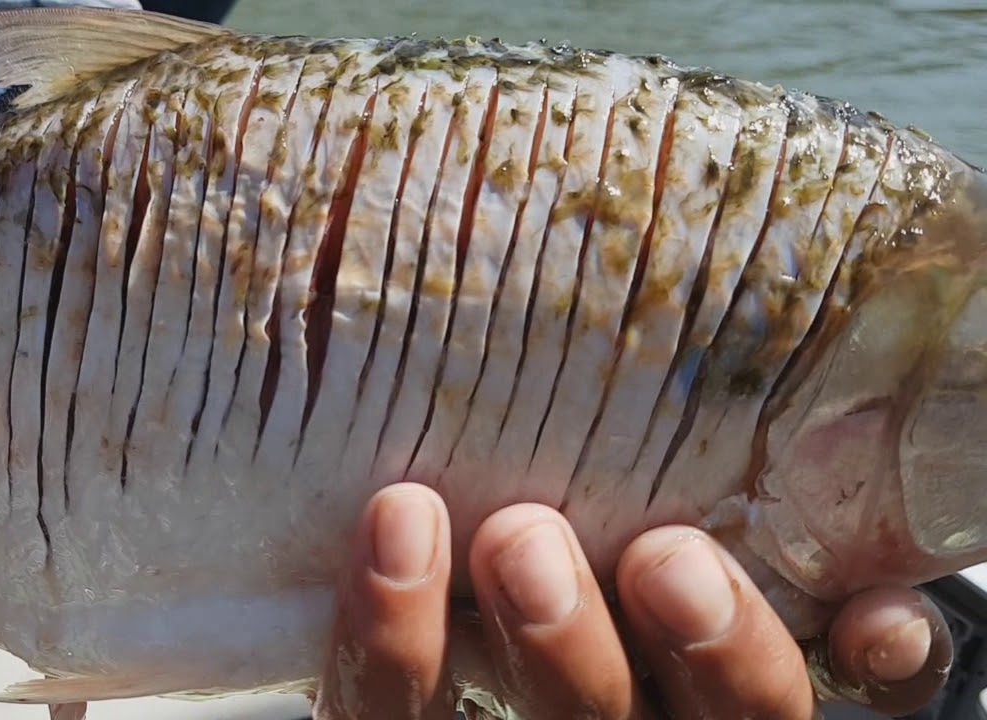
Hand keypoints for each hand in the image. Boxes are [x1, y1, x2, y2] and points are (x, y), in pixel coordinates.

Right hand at [312, 483, 952, 718]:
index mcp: (468, 686)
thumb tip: (302, 318)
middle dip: (552, 647)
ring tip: (676, 557)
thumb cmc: (505, 485)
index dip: (390, 641)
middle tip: (525, 539)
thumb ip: (404, 455)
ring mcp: (694, 711)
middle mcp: (577, 713)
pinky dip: (872, 660)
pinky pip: (861, 701)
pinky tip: (873, 616)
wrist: (645, 520)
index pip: (401, 712)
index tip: (396, 518)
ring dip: (708, 655)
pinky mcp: (793, 684)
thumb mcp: (437, 482)